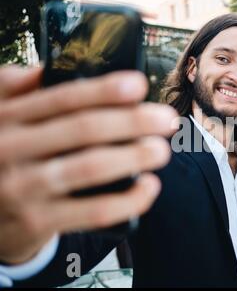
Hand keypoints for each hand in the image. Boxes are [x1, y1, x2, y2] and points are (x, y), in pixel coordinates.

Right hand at [0, 65, 177, 263]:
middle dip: (133, 121)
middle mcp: (12, 149)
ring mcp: (25, 188)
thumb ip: (15, 89)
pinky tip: (149, 187)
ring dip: (135, 156)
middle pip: (84, 129)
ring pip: (91, 167)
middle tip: (167, 119)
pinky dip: (129, 200)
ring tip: (161, 150)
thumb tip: (50, 68)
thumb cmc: (1, 154)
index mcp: (8, 118)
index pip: (63, 98)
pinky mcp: (38, 221)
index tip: (139, 85)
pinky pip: (94, 212)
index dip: (104, 90)